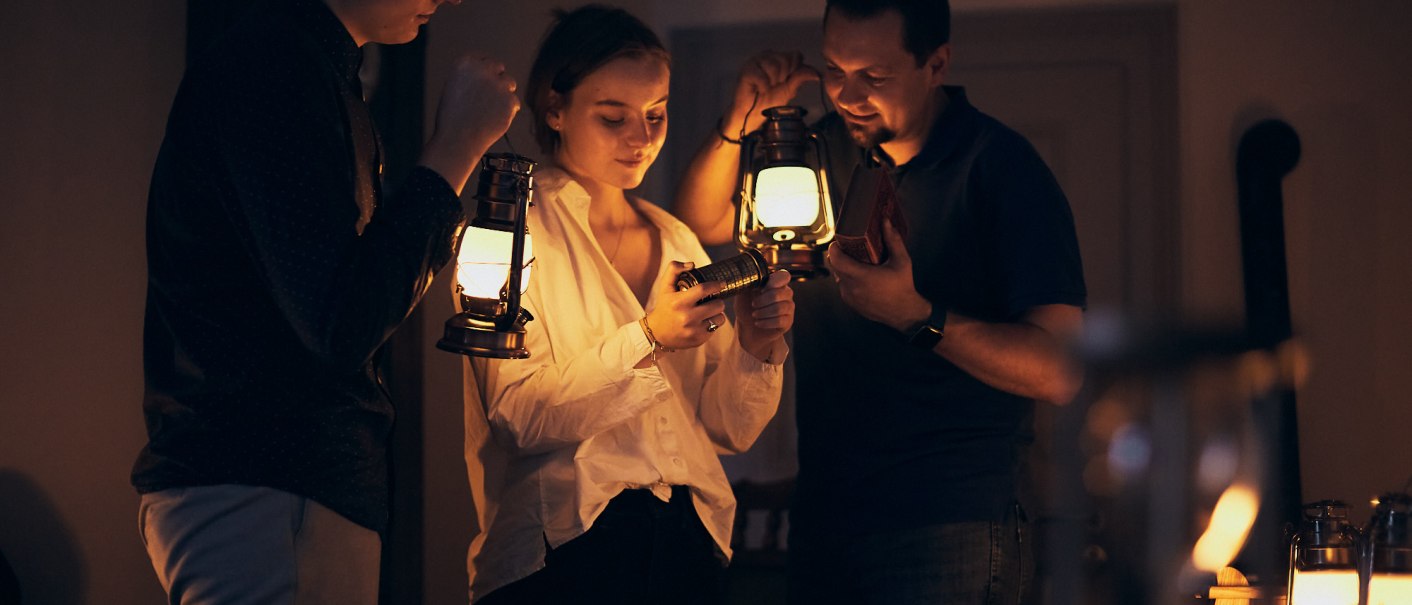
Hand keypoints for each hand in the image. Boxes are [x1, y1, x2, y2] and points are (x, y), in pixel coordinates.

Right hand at [421, 54, 520, 192]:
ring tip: (489, 109)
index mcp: (465, 63)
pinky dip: (507, 110)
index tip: (482, 82)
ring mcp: (498, 84)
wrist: (458, 140)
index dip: (484, 71)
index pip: (483, 58)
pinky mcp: (509, 99)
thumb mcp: (454, 86)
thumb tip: (489, 73)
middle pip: (498, 67)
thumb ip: (471, 76)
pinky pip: (514, 101)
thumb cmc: (452, 117)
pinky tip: (494, 118)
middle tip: (488, 96)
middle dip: (496, 79)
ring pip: (509, 82)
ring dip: (504, 93)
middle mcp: (482, 69)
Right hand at [644, 261, 727, 350]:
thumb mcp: (665, 287)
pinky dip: (712, 324)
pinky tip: (704, 321)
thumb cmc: (664, 306)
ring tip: (710, 311)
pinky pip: (715, 328)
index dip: (716, 285)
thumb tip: (692, 264)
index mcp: (679, 302)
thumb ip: (674, 269)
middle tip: (713, 300)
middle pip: (717, 305)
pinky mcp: (699, 340)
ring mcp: (694, 331)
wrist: (657, 333)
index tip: (722, 284)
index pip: (704, 290)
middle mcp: (687, 317)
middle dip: (718, 300)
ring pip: (720, 318)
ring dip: (717, 313)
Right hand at [722, 51, 820, 137]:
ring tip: (766, 87)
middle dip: (783, 77)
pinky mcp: (747, 70)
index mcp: (779, 57)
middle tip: (774, 85)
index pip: (795, 55)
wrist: (754, 114)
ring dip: (772, 82)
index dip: (794, 70)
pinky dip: (763, 87)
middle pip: (786, 59)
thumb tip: (817, 73)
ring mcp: (756, 60)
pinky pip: (763, 77)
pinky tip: (759, 90)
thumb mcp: (790, 88)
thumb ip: (801, 77)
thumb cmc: (770, 100)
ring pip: (774, 66)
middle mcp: (767, 55)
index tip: (787, 81)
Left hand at [735, 270, 793, 361]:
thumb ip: (746, 283)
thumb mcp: (742, 294)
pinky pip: (780, 321)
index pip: (784, 276)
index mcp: (776, 283)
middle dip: (763, 300)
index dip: (774, 281)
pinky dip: (766, 322)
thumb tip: (747, 275)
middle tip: (753, 305)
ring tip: (754, 315)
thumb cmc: (745, 308)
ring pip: (780, 308)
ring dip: (764, 312)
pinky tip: (758, 323)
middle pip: (779, 293)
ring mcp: (788, 308)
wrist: (747, 328)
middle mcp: (785, 294)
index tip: (761, 289)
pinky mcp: (788, 321)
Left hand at [825, 219, 930, 331]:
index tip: (840, 242)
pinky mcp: (851, 304)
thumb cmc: (903, 286)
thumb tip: (886, 221)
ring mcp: (849, 297)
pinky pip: (843, 287)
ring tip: (855, 261)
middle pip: (834, 266)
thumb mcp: (901, 261)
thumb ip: (893, 239)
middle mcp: (851, 287)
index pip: (835, 259)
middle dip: (839, 255)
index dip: (834, 248)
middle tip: (849, 248)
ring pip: (838, 277)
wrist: (904, 313)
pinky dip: (847, 279)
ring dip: (843, 268)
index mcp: (861, 276)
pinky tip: (859, 275)